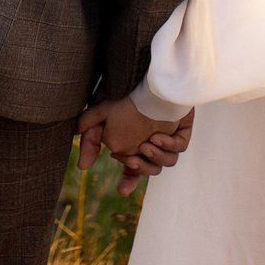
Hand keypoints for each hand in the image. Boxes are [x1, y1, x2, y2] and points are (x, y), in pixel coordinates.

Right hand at [76, 97, 191, 195]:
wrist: (144, 74)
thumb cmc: (122, 95)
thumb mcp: (101, 115)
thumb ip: (91, 140)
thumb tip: (82, 166)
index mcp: (135, 146)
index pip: (133, 170)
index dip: (129, 180)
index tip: (122, 190)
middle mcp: (152, 146)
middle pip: (150, 169)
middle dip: (142, 168)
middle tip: (132, 159)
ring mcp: (168, 139)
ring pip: (166, 161)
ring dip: (156, 157)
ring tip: (146, 145)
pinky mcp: (181, 130)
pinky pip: (179, 147)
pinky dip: (169, 145)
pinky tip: (157, 137)